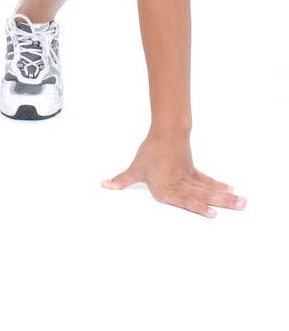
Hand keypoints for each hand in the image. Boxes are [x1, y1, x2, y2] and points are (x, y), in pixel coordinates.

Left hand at [101, 132, 245, 217]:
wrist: (165, 132)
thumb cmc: (150, 153)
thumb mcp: (135, 168)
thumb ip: (121, 180)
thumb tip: (104, 185)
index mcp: (167, 189)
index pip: (184, 200)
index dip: (198, 208)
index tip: (213, 215)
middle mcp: (181, 185)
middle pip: (204, 195)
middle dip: (222, 204)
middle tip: (240, 208)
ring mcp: (189, 178)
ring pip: (210, 189)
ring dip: (226, 196)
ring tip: (243, 202)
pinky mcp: (193, 171)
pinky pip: (208, 181)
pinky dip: (219, 186)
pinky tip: (230, 190)